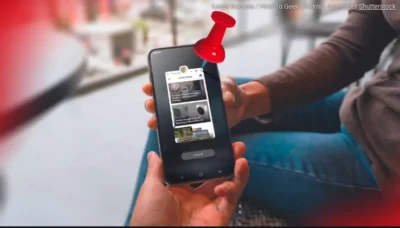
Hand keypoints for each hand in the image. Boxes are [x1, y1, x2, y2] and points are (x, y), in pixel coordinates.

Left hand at [130, 142, 248, 225]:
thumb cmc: (149, 219)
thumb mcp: (150, 190)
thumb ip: (156, 171)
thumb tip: (154, 154)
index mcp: (178, 190)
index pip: (196, 169)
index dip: (206, 156)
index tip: (213, 142)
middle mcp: (195, 198)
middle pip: (215, 175)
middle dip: (226, 160)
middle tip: (235, 146)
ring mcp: (208, 207)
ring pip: (228, 185)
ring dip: (236, 170)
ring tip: (240, 157)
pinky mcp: (219, 217)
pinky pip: (232, 199)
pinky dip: (236, 185)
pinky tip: (235, 173)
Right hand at [143, 76, 247, 128]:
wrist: (239, 107)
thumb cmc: (230, 91)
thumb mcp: (229, 85)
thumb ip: (227, 89)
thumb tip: (226, 98)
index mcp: (189, 87)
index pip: (167, 86)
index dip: (155, 86)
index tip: (148, 87)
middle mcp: (185, 101)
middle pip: (162, 103)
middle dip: (153, 104)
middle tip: (150, 104)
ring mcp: (189, 116)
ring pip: (168, 119)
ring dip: (157, 120)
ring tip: (153, 122)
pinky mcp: (195, 128)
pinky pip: (181, 132)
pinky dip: (173, 134)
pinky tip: (168, 135)